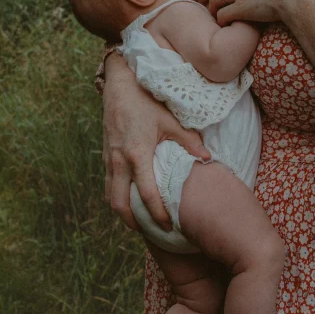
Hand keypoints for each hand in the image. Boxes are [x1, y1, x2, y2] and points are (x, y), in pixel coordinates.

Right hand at [102, 52, 211, 231]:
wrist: (120, 83)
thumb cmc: (146, 100)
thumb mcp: (170, 120)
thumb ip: (189, 141)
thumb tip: (208, 158)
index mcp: (137, 154)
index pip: (147, 194)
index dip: (157, 213)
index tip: (168, 226)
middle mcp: (119, 160)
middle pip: (119, 204)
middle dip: (133, 222)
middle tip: (151, 231)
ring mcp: (109, 158)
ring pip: (110, 196)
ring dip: (122, 212)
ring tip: (140, 221)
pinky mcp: (106, 154)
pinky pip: (108, 184)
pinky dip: (117, 197)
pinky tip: (130, 200)